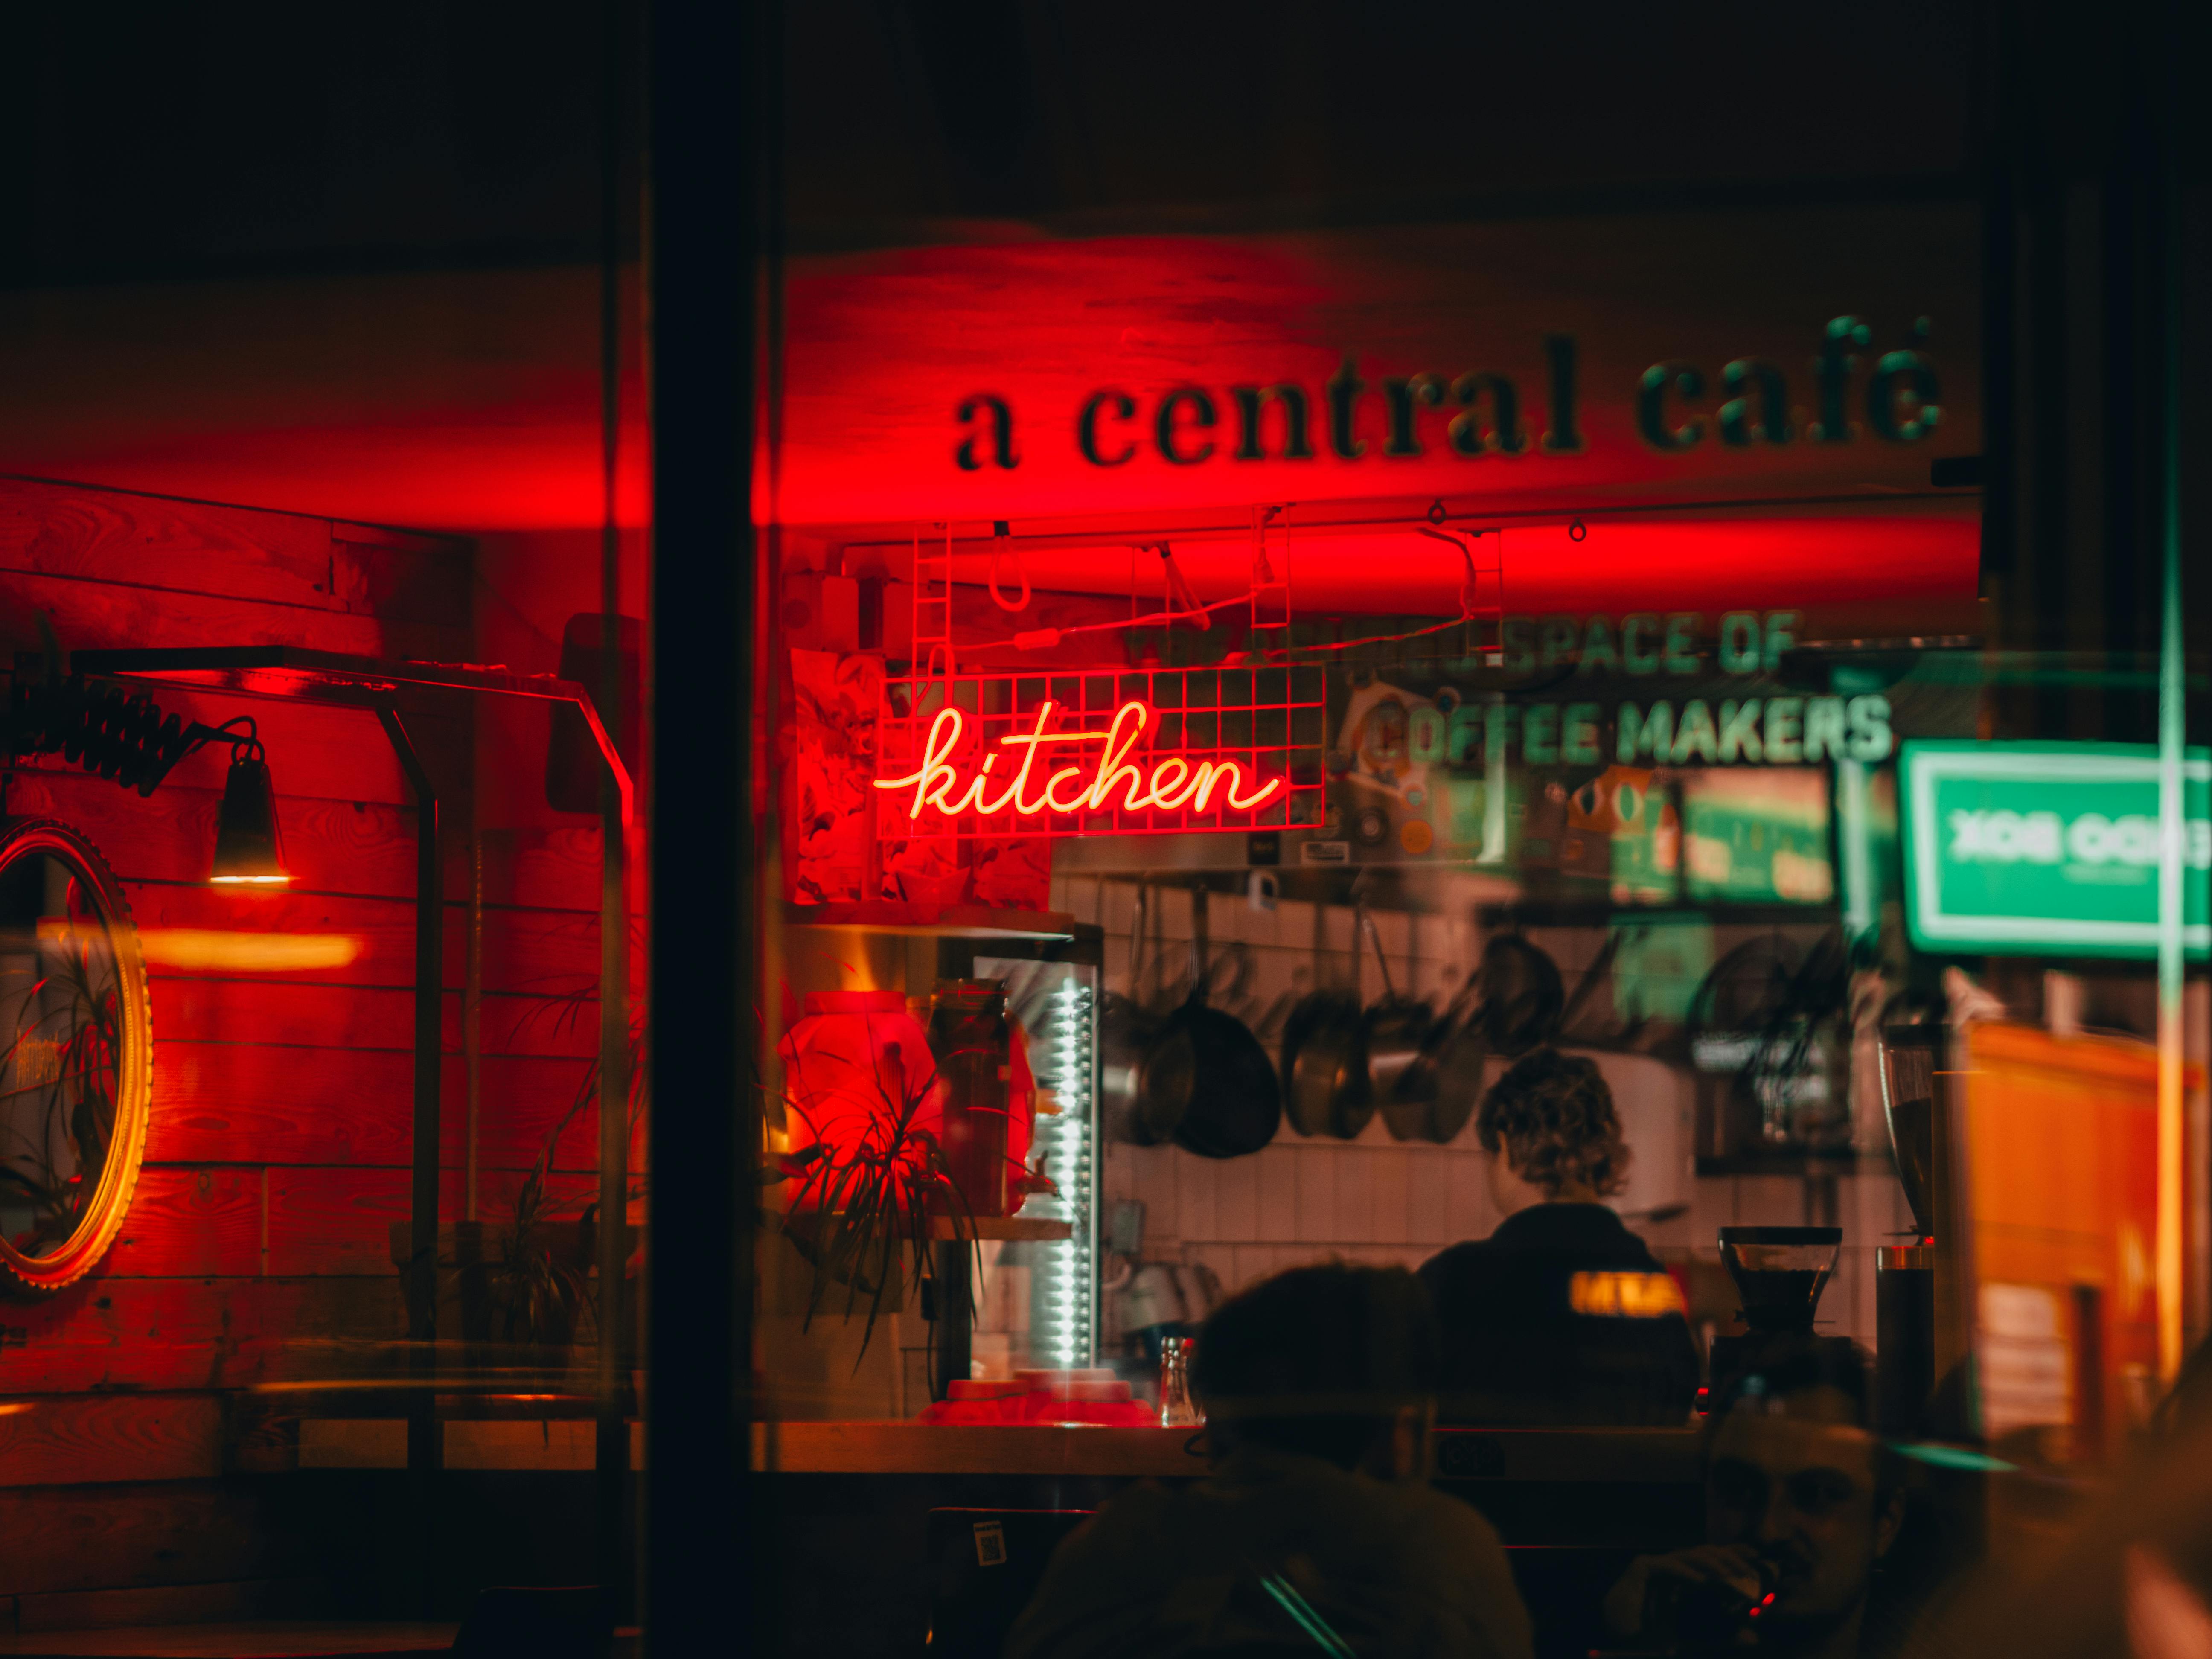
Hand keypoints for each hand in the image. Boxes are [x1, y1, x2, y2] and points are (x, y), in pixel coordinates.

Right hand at [1601, 1545, 1766, 1637]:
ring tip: (1731, 1575)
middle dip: (1730, 1558)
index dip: (1734, 1554)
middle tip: (1750, 1571)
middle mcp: (1674, 1567)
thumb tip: (1754, 1637)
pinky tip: (1703, 1582)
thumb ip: (1724, 1636)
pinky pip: (1668, 1565)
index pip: (1714, 1559)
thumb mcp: (1700, 1637)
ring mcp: (1658, 1564)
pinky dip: (1686, 1572)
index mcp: (1687, 1578)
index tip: (1757, 1556)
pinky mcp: (1642, 1567)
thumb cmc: (1657, 1636)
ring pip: (1690, 1554)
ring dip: (1713, 1563)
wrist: (1626, 1639)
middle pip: (1706, 1552)